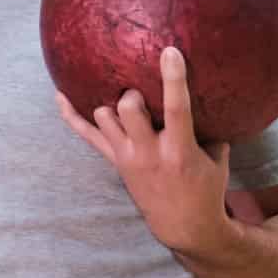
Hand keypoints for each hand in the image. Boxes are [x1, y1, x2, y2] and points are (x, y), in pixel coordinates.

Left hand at [56, 47, 231, 256]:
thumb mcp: (217, 160)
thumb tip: (212, 100)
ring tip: (124, 99)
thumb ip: (213, 131)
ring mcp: (127, 157)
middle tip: (141, 92)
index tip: (170, 51)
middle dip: (133, 93)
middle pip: (128, 110)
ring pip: (104, 119)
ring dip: (112, 104)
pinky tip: (60, 95)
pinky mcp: (114, 162)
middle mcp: (148, 152)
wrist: (183, 226)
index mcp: (179, 150)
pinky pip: (86, 135)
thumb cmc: (205, 190)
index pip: (176, 108)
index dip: (172, 79)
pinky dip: (71, 115)